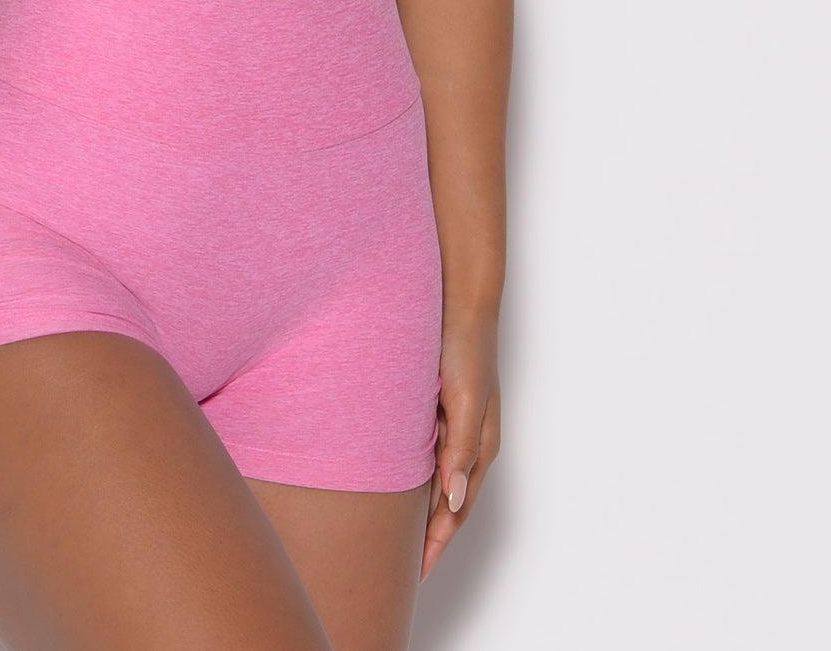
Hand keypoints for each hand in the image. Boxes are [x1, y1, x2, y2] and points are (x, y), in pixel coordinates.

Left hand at [421, 311, 499, 582]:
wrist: (456, 300)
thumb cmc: (466, 348)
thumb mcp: (467, 401)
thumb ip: (461, 450)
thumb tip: (453, 501)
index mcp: (480, 446)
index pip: (457, 509)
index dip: (438, 541)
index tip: (417, 570)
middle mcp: (467, 441)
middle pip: (446, 502)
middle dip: (429, 535)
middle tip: (403, 566)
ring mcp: (451, 425)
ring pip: (433, 480)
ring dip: (420, 508)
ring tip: (396, 536)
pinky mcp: (435, 408)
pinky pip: (423, 454)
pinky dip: (412, 477)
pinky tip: (391, 484)